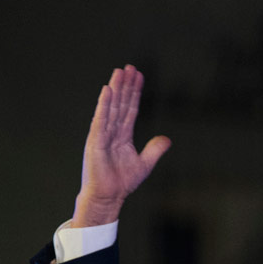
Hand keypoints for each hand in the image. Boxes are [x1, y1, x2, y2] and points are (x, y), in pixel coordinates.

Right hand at [71, 65, 171, 227]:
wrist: (109, 196)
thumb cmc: (122, 182)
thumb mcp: (145, 164)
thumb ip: (154, 150)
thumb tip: (167, 139)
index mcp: (122, 135)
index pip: (130, 109)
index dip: (135, 93)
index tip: (138, 76)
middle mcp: (111, 131)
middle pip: (121, 103)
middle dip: (125, 85)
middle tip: (129, 67)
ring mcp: (102, 135)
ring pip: (111, 107)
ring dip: (115, 89)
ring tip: (119, 72)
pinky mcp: (95, 142)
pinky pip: (100, 120)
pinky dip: (104, 106)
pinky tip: (107, 91)